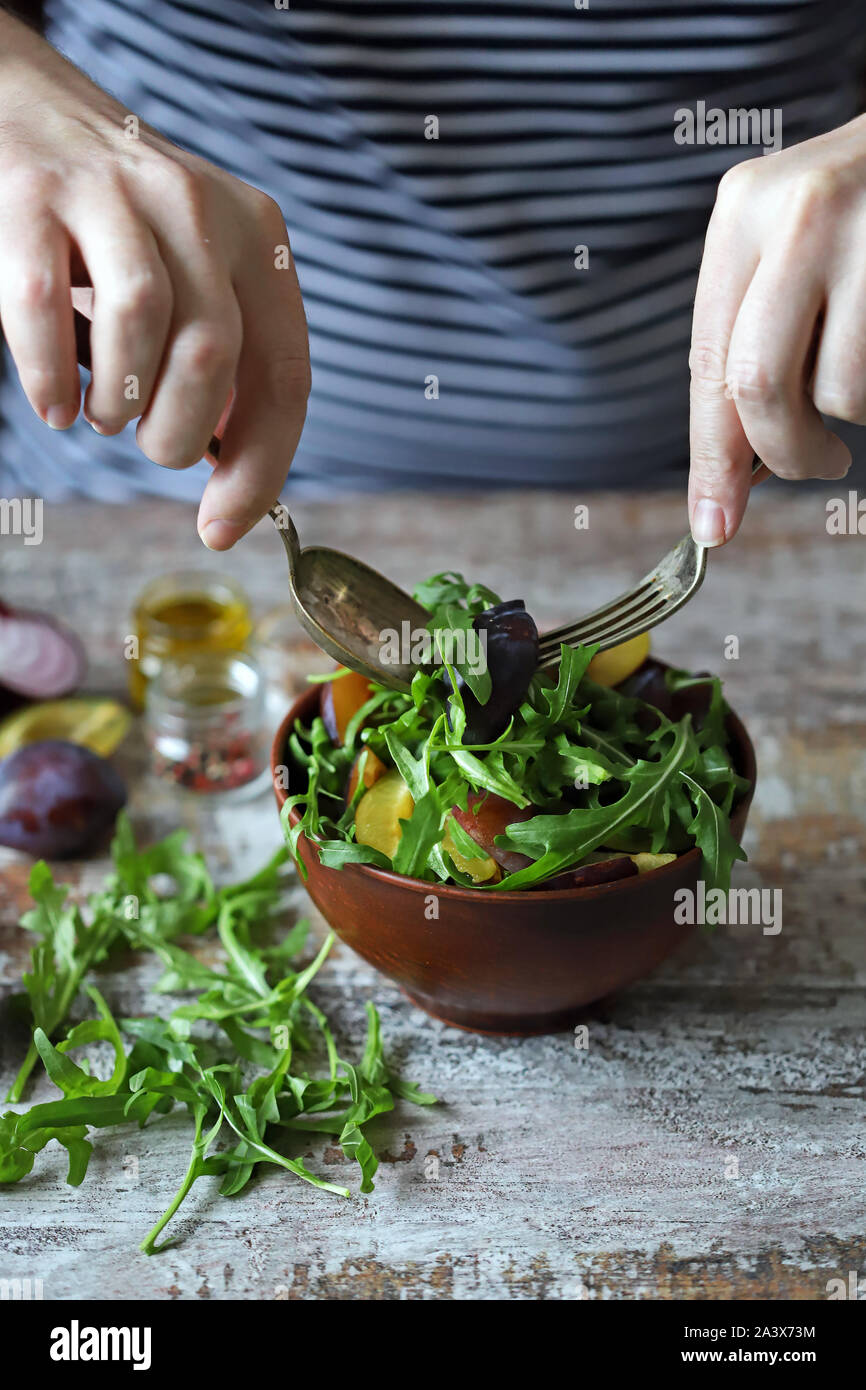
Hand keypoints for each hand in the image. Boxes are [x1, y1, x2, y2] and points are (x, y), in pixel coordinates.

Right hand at [0, 14, 308, 548]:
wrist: (31, 106)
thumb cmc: (120, 227)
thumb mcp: (199, 274)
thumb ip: (227, 356)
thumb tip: (236, 469)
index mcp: (257, 240)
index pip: (285, 373)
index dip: (260, 465)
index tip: (221, 526)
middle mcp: (198, 209)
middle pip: (215, 354)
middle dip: (177, 436)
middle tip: (144, 439)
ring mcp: (114, 193)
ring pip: (142, 325)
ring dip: (118, 403)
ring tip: (101, 414)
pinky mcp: (32, 193)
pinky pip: (42, 306)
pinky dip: (48, 375)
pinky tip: (54, 403)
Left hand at [688, 116, 864, 545]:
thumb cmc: (865, 209)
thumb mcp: (790, 243)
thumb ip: (753, 335)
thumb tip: (728, 467)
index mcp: (744, 210)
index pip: (709, 362)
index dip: (710, 458)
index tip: (712, 526)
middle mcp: (798, 214)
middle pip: (759, 387)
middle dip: (784, 452)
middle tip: (817, 463)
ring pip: (838, 392)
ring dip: (854, 412)